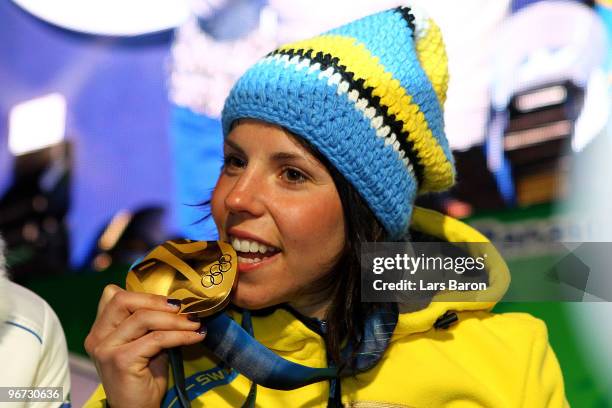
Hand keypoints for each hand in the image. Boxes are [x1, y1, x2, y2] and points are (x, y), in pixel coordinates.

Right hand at [85, 284, 204, 407]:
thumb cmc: (144, 377)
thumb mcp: (144, 342)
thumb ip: (149, 322)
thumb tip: (176, 300)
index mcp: (100, 329)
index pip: (113, 295)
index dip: (143, 293)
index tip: (170, 300)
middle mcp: (97, 336)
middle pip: (124, 300)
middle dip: (157, 300)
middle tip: (182, 307)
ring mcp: (106, 348)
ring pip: (143, 318)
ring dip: (175, 319)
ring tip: (195, 323)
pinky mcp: (120, 360)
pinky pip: (156, 339)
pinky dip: (180, 335)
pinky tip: (195, 336)